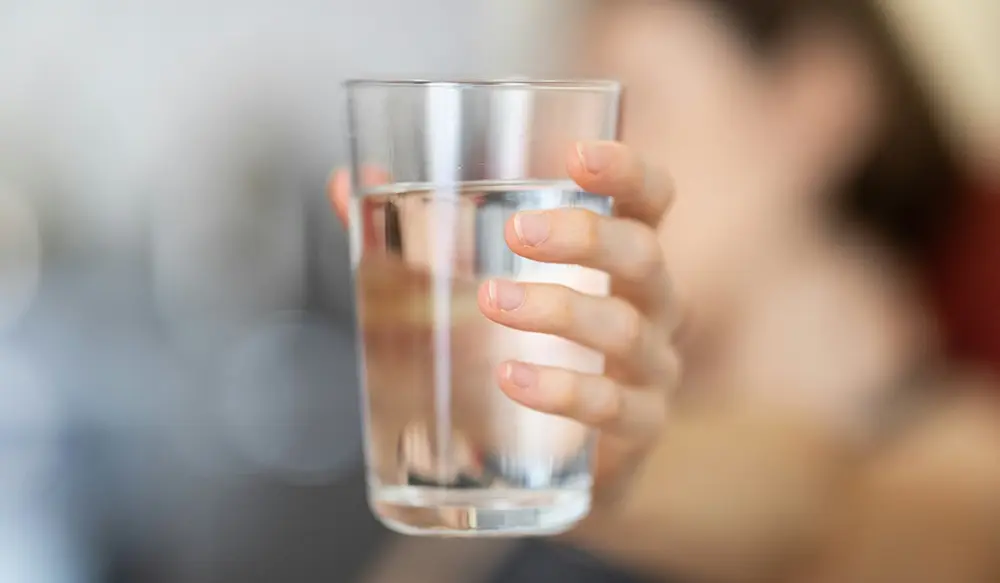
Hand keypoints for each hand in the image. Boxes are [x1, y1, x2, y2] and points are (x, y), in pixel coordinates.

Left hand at [329, 141, 680, 505]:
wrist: (558, 459)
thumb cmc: (526, 347)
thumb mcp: (479, 283)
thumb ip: (415, 233)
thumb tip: (345, 184)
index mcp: (619, 256)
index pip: (650, 198)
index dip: (627, 170)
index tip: (576, 155)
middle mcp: (650, 305)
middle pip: (643, 255)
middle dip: (583, 237)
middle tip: (516, 233)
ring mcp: (651, 368)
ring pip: (623, 328)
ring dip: (557, 310)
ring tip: (493, 302)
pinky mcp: (637, 427)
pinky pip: (612, 407)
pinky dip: (562, 390)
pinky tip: (512, 378)